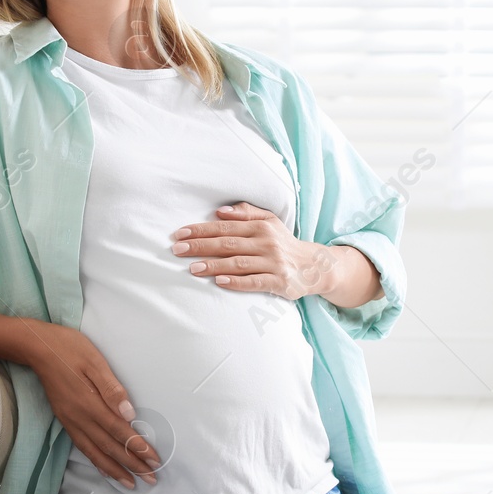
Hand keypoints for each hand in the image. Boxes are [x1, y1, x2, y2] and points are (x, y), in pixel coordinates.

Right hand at [24, 322, 160, 488]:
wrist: (37, 348)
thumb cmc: (70, 349)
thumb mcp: (95, 361)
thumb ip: (112, 389)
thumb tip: (129, 414)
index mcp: (90, 403)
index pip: (119, 431)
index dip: (138, 447)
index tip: (155, 460)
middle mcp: (79, 417)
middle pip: (110, 447)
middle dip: (132, 464)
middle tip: (151, 479)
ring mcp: (70, 420)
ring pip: (95, 452)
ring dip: (115, 469)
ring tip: (131, 482)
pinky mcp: (65, 419)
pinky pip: (82, 446)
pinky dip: (95, 461)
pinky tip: (105, 469)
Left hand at [170, 202, 336, 299]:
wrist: (314, 266)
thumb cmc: (283, 242)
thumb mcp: (270, 221)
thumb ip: (246, 213)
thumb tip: (219, 211)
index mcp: (261, 226)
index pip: (225, 227)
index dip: (201, 230)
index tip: (180, 234)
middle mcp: (267, 243)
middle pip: (228, 244)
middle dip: (201, 246)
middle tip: (177, 250)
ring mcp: (274, 263)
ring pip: (238, 263)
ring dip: (214, 265)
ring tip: (192, 268)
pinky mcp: (280, 282)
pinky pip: (255, 282)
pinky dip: (236, 282)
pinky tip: (220, 282)